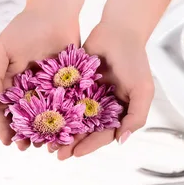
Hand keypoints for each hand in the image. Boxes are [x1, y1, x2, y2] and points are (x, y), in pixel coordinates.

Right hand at [0, 9, 79, 149]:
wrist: (55, 11)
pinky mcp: (70, 86)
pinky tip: (69, 132)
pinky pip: (68, 107)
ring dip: (47, 133)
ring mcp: (51, 90)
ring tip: (48, 145)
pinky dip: (68, 120)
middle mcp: (30, 91)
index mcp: (11, 85)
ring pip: (48, 118)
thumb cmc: (24, 28)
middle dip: (25, 135)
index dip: (4, 127)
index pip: (4, 111)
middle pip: (26, 119)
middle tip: (27, 148)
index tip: (7, 142)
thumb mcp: (1, 50)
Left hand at [52, 20, 154, 159]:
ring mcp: (85, 96)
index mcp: (116, 113)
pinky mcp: (71, 84)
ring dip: (59, 130)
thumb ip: (136, 116)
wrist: (119, 31)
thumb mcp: (143, 90)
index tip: (76, 153)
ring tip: (46, 141)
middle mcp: (99, 108)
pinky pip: (60, 99)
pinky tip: (40, 117)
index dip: (90, 145)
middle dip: (70, 143)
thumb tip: (121, 140)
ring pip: (69, 118)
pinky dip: (51, 108)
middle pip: (83, 131)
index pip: (102, 135)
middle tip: (56, 153)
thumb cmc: (135, 61)